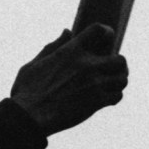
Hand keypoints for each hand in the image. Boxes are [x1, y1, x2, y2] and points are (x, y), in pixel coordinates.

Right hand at [9, 25, 127, 136]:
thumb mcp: (34, 64)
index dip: (106, 32)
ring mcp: (94, 83)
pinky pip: (117, 95)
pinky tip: (105, 98)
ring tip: (111, 83)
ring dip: (118, 80)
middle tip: (111, 69)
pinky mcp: (97, 101)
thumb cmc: (26, 92)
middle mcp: (86, 65)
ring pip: (122, 78)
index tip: (108, 37)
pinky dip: (114, 96)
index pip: (98, 30)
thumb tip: (67, 31)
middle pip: (120, 59)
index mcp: (70, 52)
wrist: (27, 118)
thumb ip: (53, 47)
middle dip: (117, 64)